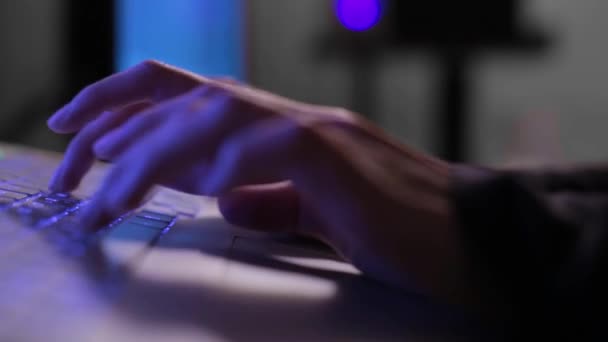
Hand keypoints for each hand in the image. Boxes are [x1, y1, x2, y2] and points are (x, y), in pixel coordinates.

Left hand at [48, 60, 472, 301]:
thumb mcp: (318, 214)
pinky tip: (198, 186)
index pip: (194, 98)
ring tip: (108, 189)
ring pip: (216, 112)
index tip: (79, 135)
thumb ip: (272, 199)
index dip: (130, 107)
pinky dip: (221, 161)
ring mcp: (319, 130)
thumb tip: (225, 199)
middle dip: (118, 126)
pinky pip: (268, 142)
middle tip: (73, 167)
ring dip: (151, 149)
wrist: (469, 238)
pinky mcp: (341, 155)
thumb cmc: (397, 230)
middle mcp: (295, 118)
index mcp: (285, 130)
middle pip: (190, 94)